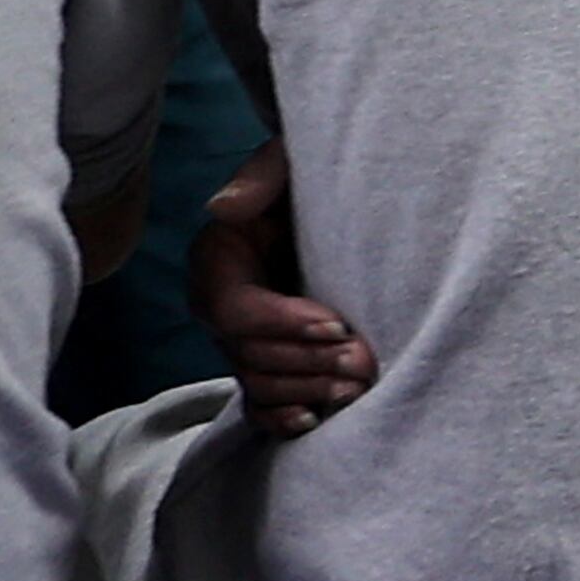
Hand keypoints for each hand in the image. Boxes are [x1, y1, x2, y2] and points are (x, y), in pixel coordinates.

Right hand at [193, 142, 374, 438]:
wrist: (327, 205)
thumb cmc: (305, 179)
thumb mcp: (285, 162)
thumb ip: (260, 178)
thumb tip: (223, 208)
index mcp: (215, 260)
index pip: (237, 310)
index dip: (283, 324)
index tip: (338, 323)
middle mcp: (218, 307)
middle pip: (250, 355)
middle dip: (308, 362)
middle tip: (365, 360)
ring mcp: (237, 341)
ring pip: (259, 383)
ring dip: (308, 390)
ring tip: (359, 385)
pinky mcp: (262, 362)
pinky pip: (259, 405)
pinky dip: (281, 418)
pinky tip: (314, 419)